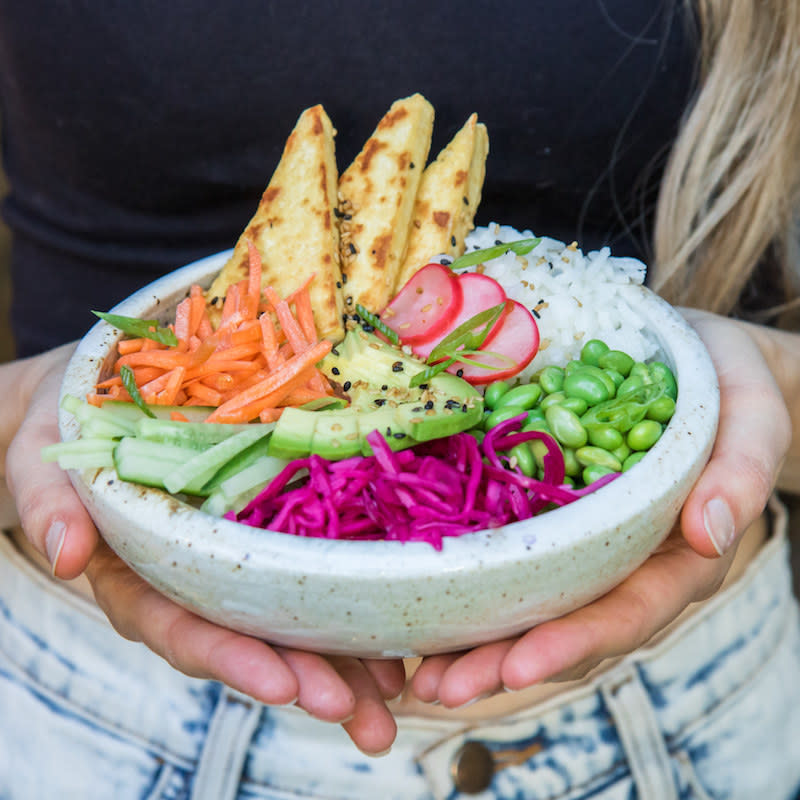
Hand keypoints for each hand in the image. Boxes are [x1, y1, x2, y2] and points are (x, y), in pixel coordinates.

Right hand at [5, 345, 404, 754]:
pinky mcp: (267, 533)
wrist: (100, 399)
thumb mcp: (47, 456)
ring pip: (289, 622)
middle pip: (249, 640)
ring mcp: (234, 564)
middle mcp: (192, 582)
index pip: (181, 628)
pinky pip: (309, 575)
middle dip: (304, 678)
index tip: (280, 682)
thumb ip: (49, 504)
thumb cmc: (71, 424)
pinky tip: (395, 633)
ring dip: (342, 663)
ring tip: (393, 693)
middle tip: (360, 713)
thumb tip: (65, 554)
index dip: (228, 656)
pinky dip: (352, 606)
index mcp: (137, 577)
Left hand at [411, 311, 790, 704]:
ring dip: (473, 634)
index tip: (516, 667)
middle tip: (440, 688)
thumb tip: (710, 533)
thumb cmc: (729, 390)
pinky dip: (465, 574)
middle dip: (501, 658)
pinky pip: (507, 547)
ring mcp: (579, 539)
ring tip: (417, 667)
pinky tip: (418, 588)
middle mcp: (619, 562)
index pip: (624, 612)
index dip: (572, 642)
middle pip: (562, 620)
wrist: (695, 365)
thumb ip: (740, 472)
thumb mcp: (752, 418)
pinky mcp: (545, 507)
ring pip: (526, 597)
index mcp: (673, 556)